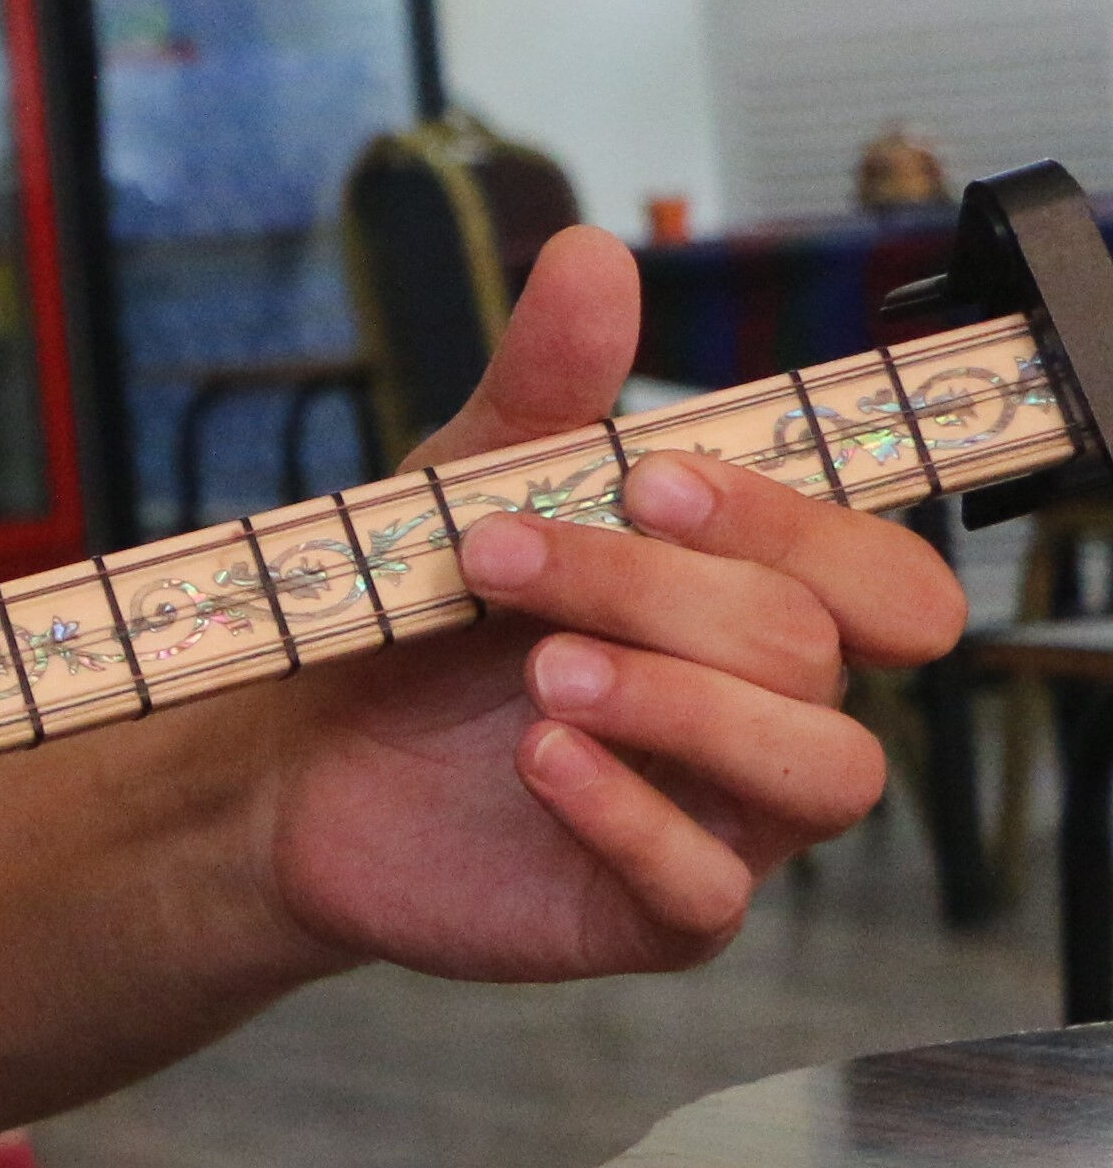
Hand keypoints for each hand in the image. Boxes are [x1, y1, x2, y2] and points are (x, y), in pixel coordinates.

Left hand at [254, 227, 952, 981]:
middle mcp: (771, 708)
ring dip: (683, 705)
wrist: (287, 755)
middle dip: (667, 591)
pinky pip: (707, 887)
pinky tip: (538, 759)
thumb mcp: (469, 483)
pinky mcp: (658, 910)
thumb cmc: (417, 615)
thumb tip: (593, 256)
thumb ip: (547, 385)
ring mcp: (728, 816)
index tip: (649, 478)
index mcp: (759, 601)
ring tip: (543, 673)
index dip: (795, 524)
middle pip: (817, 648)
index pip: (881, 574)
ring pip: (820, 772)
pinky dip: (628, 815)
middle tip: (509, 556)